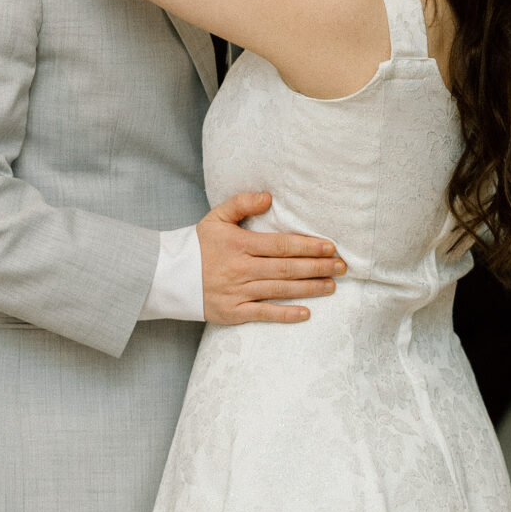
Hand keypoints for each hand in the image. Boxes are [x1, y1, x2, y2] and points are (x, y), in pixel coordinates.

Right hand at [198, 192, 346, 325]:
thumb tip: (269, 197)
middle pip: (287, 268)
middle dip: (317, 267)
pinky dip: (285, 315)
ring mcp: (237, 292)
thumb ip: (241, 203)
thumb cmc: (198, 246)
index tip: (330, 247)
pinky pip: (263, 314)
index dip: (307, 246)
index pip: (281, 245)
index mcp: (239, 244)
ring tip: (332, 286)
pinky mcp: (232, 312)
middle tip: (342, 267)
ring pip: (280, 290)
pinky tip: (306, 313)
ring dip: (309, 289)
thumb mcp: (216, 218)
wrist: (168, 276)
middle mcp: (241, 269)